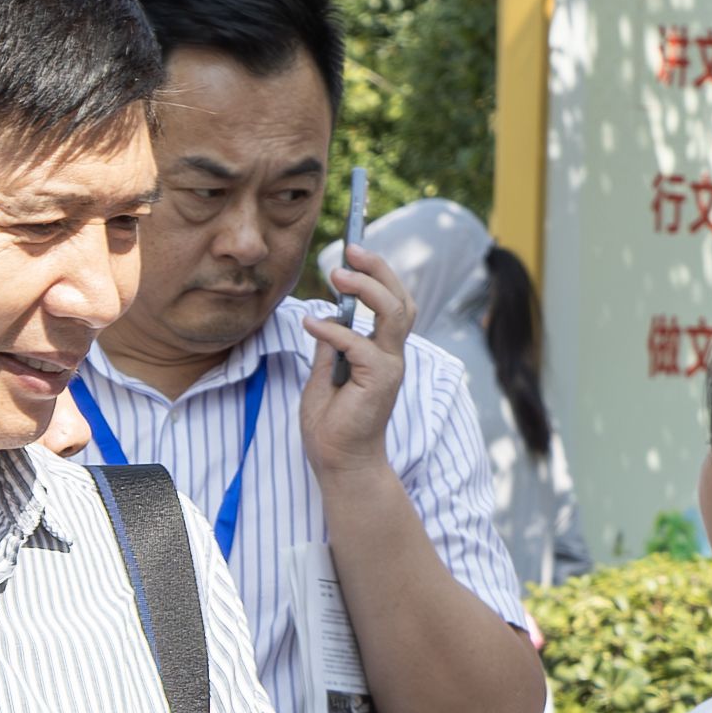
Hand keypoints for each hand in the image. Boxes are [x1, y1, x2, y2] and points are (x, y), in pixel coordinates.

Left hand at [295, 242, 413, 481]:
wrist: (338, 462)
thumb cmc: (332, 423)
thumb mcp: (324, 372)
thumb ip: (330, 344)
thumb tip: (326, 315)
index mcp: (381, 351)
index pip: (392, 302)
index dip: (377, 274)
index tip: (352, 253)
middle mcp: (391, 355)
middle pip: (401, 299)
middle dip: (379, 270)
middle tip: (351, 250)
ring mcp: (389, 367)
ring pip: (394, 313)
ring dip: (368, 288)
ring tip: (338, 274)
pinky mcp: (379, 382)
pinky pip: (358, 345)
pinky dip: (334, 330)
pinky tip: (310, 322)